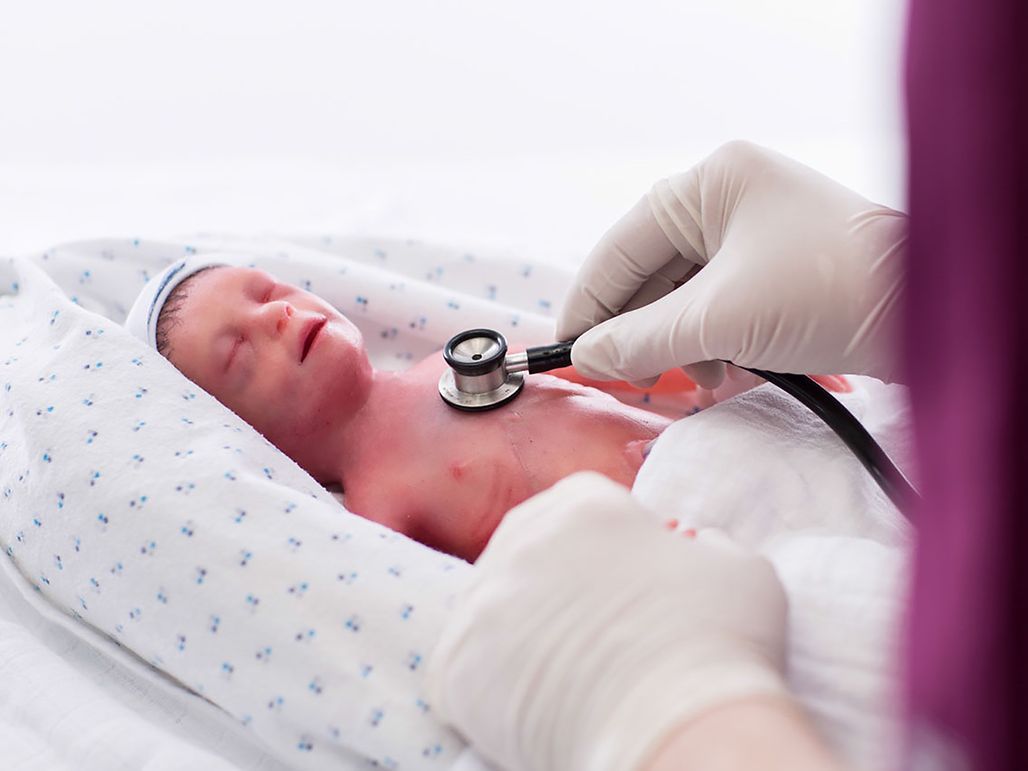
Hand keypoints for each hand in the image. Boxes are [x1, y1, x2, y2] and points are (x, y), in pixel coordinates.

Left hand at [425, 472, 788, 770]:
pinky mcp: (457, 664)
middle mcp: (522, 540)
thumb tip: (691, 544)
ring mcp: (483, 601)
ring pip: (492, 602)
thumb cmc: (719, 641)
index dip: (602, 542)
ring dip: (518, 624)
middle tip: (588, 623)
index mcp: (584, 503)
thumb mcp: (734, 565)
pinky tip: (524, 695)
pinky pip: (461, 661)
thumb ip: (701, 542)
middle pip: (526, 547)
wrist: (682, 728)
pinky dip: (487, 677)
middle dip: (554, 577)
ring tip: (559, 664)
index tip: (622, 578)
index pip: (578, 507)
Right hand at [557, 141, 906, 387]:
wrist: (936, 314)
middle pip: (652, 274)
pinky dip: (712, 343)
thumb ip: (641, 338)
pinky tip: (724, 372)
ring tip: (691, 381)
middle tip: (624, 380)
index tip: (564, 352)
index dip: (588, 303)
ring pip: (684, 297)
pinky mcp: (779, 271)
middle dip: (639, 332)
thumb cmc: (826, 294)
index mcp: (710, 183)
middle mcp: (730, 199)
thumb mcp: (720, 318)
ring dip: (678, 344)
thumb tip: (585, 356)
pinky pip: (719, 307)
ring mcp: (757, 234)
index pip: (622, 247)